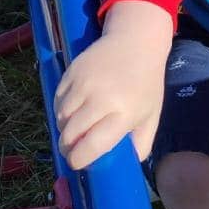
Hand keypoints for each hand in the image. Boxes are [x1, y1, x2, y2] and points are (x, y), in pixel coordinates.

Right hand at [53, 1, 172, 169]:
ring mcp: (84, 84)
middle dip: (68, 148)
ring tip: (76, 128)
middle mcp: (102, 99)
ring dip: (64, 128)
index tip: (79, 163)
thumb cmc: (146, 82)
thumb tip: (123, 167)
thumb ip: (140, 145)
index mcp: (124, 113)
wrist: (136, 41)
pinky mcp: (72, 72)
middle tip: (74, 150)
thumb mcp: (151, 115)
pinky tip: (74, 109)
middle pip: (70, 135)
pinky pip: (57, 100)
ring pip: (60, 118)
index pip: (91, 147)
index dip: (79, 161)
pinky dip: (61, 109)